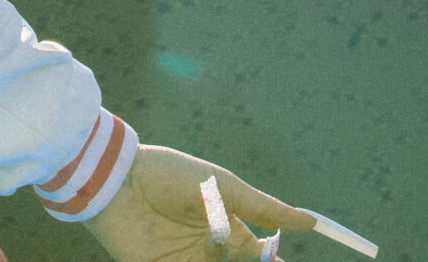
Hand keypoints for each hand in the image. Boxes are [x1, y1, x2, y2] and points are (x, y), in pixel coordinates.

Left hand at [87, 145, 314, 261]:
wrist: (116, 179)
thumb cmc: (169, 175)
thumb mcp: (223, 187)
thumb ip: (263, 207)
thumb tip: (311, 222)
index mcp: (227, 231)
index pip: (262, 259)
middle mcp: (210, 253)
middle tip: (234, 256)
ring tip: (214, 253)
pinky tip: (198, 260)